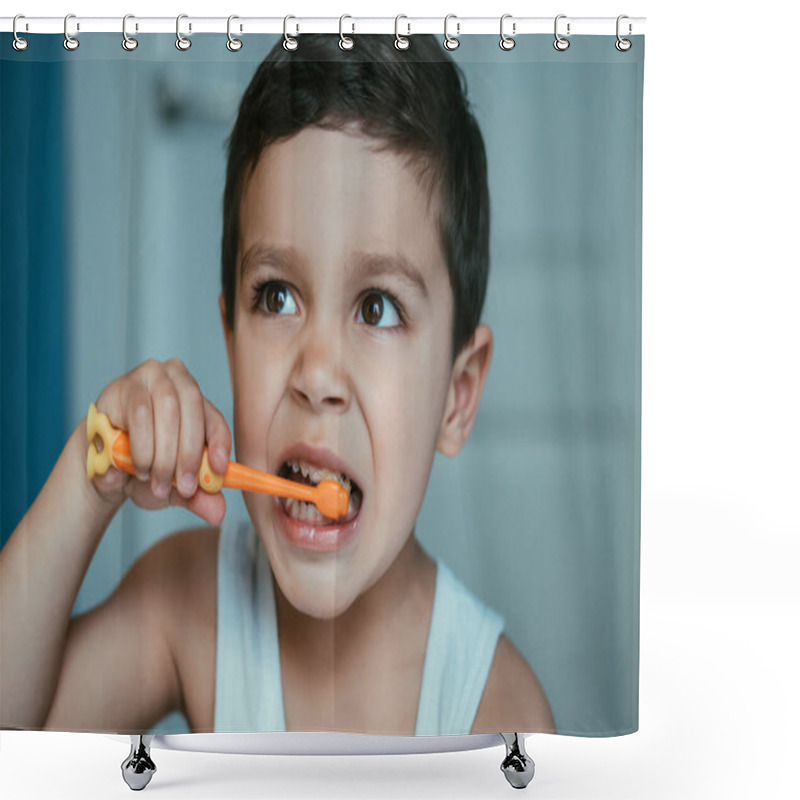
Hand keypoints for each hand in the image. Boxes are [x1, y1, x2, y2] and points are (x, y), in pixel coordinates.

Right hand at [89, 358, 230, 524]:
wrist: (101, 462)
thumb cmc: (144, 467)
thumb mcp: (172, 486)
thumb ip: (196, 497)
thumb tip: (218, 514)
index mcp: (198, 403)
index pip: (215, 419)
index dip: (220, 443)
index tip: (218, 470)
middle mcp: (178, 380)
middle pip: (193, 411)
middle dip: (189, 455)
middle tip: (183, 488)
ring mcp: (151, 377)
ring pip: (168, 412)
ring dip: (164, 454)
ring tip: (155, 481)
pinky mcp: (125, 386)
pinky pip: (140, 415)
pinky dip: (143, 446)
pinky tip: (139, 466)